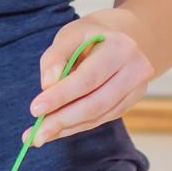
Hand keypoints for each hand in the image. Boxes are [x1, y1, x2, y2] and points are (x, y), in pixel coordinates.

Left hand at [26, 14, 155, 145]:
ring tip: (41, 135)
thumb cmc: (90, 35)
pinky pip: (101, 119)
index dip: (61, 96)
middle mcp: (135, 70)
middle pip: (95, 103)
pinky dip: (77, 126)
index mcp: (119, 48)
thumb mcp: (70, 35)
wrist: (121, 36)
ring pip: (98, 115)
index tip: (35, 109)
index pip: (87, 78)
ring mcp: (136, 89)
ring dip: (67, 128)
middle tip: (36, 134)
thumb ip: (56, 58)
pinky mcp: (130, 103)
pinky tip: (57, 129)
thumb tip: (48, 85)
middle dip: (63, 120)